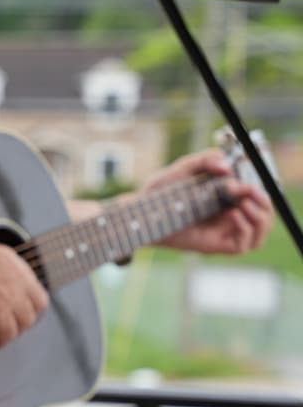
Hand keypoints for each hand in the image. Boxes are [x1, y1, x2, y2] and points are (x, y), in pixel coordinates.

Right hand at [0, 232, 47, 348]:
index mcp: (12, 262)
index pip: (35, 288)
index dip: (28, 303)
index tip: (18, 310)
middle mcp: (16, 278)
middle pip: (37, 307)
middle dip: (25, 319)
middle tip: (12, 325)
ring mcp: (9, 295)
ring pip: (24, 323)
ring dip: (12, 332)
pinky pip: (7, 334)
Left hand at [145, 150, 272, 255]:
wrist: (142, 211)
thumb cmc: (161, 190)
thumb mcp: (185, 169)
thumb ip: (205, 160)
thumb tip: (226, 167)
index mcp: (226, 197)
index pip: (257, 196)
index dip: (259, 189)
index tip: (247, 180)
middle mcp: (229, 214)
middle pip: (264, 215)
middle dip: (264, 202)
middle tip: (250, 190)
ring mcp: (224, 231)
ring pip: (260, 232)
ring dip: (261, 217)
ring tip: (244, 203)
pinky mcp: (217, 245)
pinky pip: (243, 244)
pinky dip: (245, 229)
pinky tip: (233, 214)